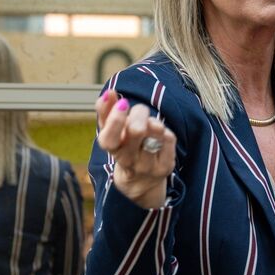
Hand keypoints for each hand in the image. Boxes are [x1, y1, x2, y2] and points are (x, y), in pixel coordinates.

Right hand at [95, 90, 176, 208]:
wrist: (141, 182)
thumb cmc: (125, 150)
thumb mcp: (112, 133)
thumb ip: (106, 113)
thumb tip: (109, 93)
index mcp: (113, 150)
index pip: (109, 139)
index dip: (115, 120)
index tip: (122, 103)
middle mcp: (130, 161)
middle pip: (136, 131)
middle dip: (139, 113)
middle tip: (139, 110)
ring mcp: (149, 165)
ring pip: (155, 134)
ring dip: (153, 122)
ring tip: (150, 123)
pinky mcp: (165, 167)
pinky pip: (169, 139)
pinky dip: (165, 131)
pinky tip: (160, 134)